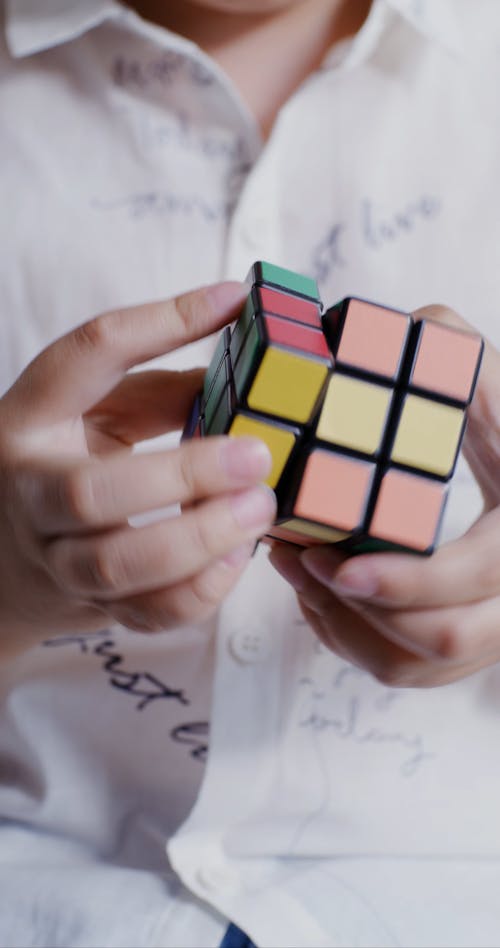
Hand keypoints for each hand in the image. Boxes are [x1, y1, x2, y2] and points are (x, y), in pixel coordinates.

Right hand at [0, 282, 275, 657]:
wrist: (3, 564)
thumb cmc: (63, 467)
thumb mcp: (93, 415)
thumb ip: (159, 394)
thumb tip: (243, 379)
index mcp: (31, 420)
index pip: (86, 355)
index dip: (160, 323)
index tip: (231, 301)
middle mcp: (34, 492)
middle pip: (93, 493)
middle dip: (185, 474)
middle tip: (256, 455)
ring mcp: (58, 559)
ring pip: (119, 566)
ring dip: (201, 540)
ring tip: (259, 508)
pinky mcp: (93, 607)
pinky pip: (149, 613)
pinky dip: (203, 590)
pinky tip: (238, 555)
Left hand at [269, 305, 499, 687]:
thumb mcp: (491, 381)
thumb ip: (448, 349)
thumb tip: (377, 334)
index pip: (478, 576)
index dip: (408, 580)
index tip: (338, 564)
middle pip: (449, 639)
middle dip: (366, 609)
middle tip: (306, 562)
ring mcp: (499, 623)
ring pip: (422, 663)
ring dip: (351, 628)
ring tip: (301, 573)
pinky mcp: (472, 639)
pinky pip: (411, 667)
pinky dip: (359, 641)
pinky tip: (323, 594)